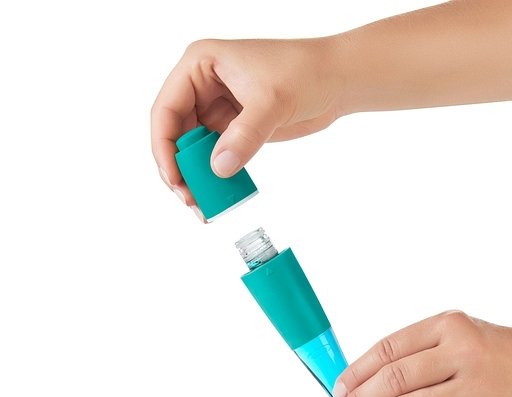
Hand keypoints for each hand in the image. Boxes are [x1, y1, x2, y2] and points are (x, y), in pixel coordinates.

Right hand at [151, 38, 342, 213]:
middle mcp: (203, 87)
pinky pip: (216, 156)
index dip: (164, 147)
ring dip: (196, 177)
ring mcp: (218, 109)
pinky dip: (216, 176)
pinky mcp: (235, 129)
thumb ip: (245, 135)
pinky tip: (220, 195)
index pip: (167, 109)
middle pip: (176, 134)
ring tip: (203, 205)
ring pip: (194, 149)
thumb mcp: (271, 102)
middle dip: (179, 169)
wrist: (336, 80)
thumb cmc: (305, 72)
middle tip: (189, 199)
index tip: (173, 177)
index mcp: (200, 65)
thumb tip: (220, 168)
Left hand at [332, 311, 511, 396]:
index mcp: (448, 325)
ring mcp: (473, 387)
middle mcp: (461, 352)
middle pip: (395, 379)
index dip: (357, 371)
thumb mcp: (454, 334)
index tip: (340, 388)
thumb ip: (414, 352)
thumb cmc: (487, 351)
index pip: (389, 349)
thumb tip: (362, 383)